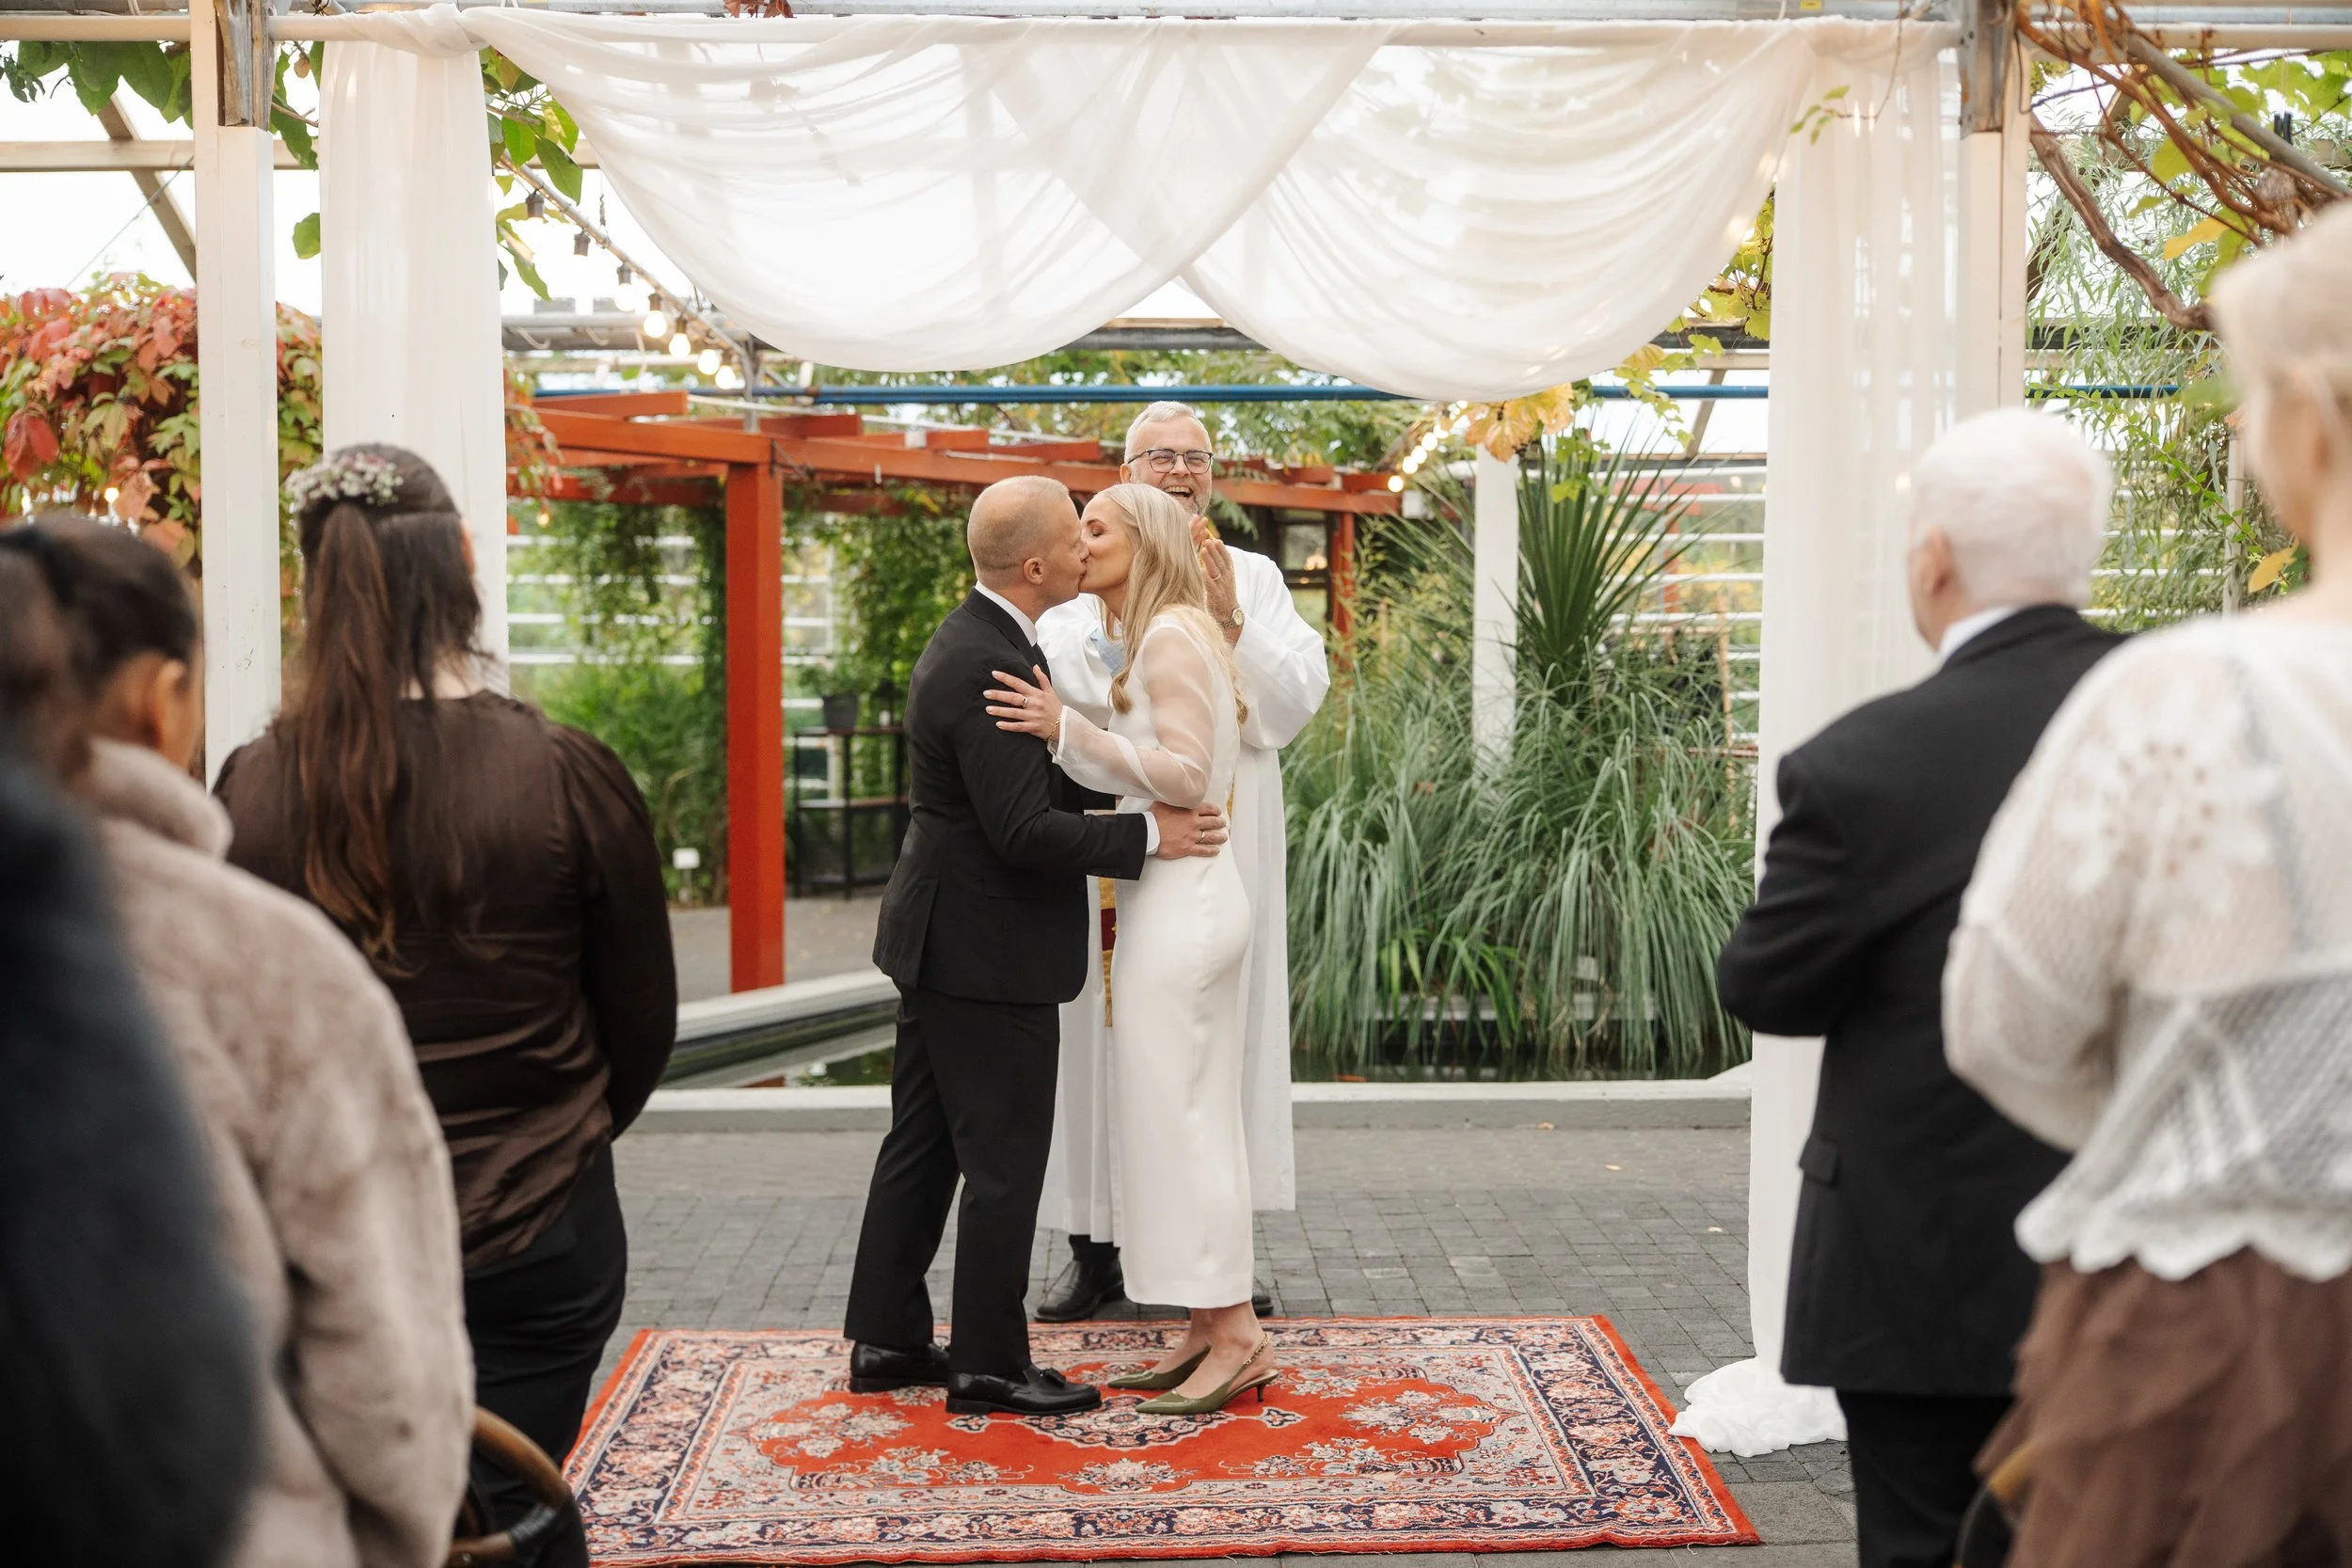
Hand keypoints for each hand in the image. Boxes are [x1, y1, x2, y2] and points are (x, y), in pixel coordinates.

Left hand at [985, 665, 1063, 745]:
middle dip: (999, 695)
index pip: (1019, 683)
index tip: (994, 674)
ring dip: (1000, 711)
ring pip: (1014, 713)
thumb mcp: (1051, 691)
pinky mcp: (1032, 727)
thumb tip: (1035, 666)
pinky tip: (998, 724)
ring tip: (988, 709)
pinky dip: (1008, 726)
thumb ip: (1042, 679)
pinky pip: (1018, 727)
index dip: (1006, 678)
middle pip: (1013, 698)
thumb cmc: (1056, 708)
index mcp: (1036, 694)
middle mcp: (1033, 704)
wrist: (1064, 725)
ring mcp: (1032, 716)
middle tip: (986, 693)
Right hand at [1151, 801, 1227, 859]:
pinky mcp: (1188, 848)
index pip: (1208, 809)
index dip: (1215, 810)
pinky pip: (1203, 850)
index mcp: (1190, 810)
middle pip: (1212, 822)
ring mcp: (1192, 836)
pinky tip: (1215, 851)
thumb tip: (1176, 794)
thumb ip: (1175, 798)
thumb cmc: (1154, 817)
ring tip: (1223, 837)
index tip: (1217, 812)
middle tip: (1222, 823)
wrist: (1148, 832)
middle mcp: (1194, 822)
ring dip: (1219, 837)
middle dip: (1220, 823)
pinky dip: (1211, 851)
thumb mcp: (1165, 801)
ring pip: (1211, 837)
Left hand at [1196, 531, 1241, 645]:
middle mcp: (1226, 579)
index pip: (1227, 558)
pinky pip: (1209, 583)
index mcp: (1229, 575)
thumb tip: (1211, 556)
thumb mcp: (1224, 582)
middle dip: (1215, 550)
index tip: (1216, 539)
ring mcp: (1221, 586)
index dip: (1222, 549)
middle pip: (1221, 561)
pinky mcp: (1215, 595)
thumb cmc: (1223, 598)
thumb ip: (1219, 570)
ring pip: (1215, 570)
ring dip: (1210, 558)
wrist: (1229, 616)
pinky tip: (1199, 568)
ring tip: (1204, 548)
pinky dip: (1204, 575)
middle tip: (1208, 539)